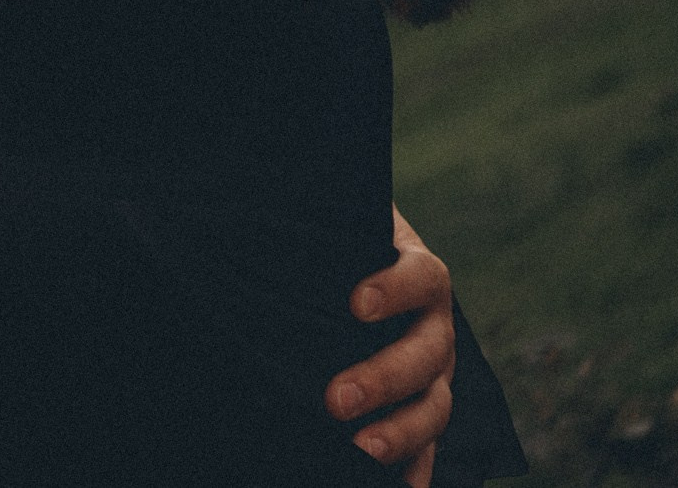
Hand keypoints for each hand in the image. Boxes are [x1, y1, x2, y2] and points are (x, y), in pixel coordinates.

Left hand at [328, 207, 455, 485]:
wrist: (344, 266)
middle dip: (384, 378)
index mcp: (417, 272)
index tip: (355, 303)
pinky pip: (427, 449)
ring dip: (401, 433)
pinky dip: (415, 470)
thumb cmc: (327, 243)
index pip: (421, 277)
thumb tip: (243, 217)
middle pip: (427, 355)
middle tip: (336, 398)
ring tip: (361, 450)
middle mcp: (434, 327)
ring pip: (435, 407)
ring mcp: (434, 374)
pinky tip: (395, 486)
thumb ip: (302, 229)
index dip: (395, 289)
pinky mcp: (420, 411)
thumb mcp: (324, 229)